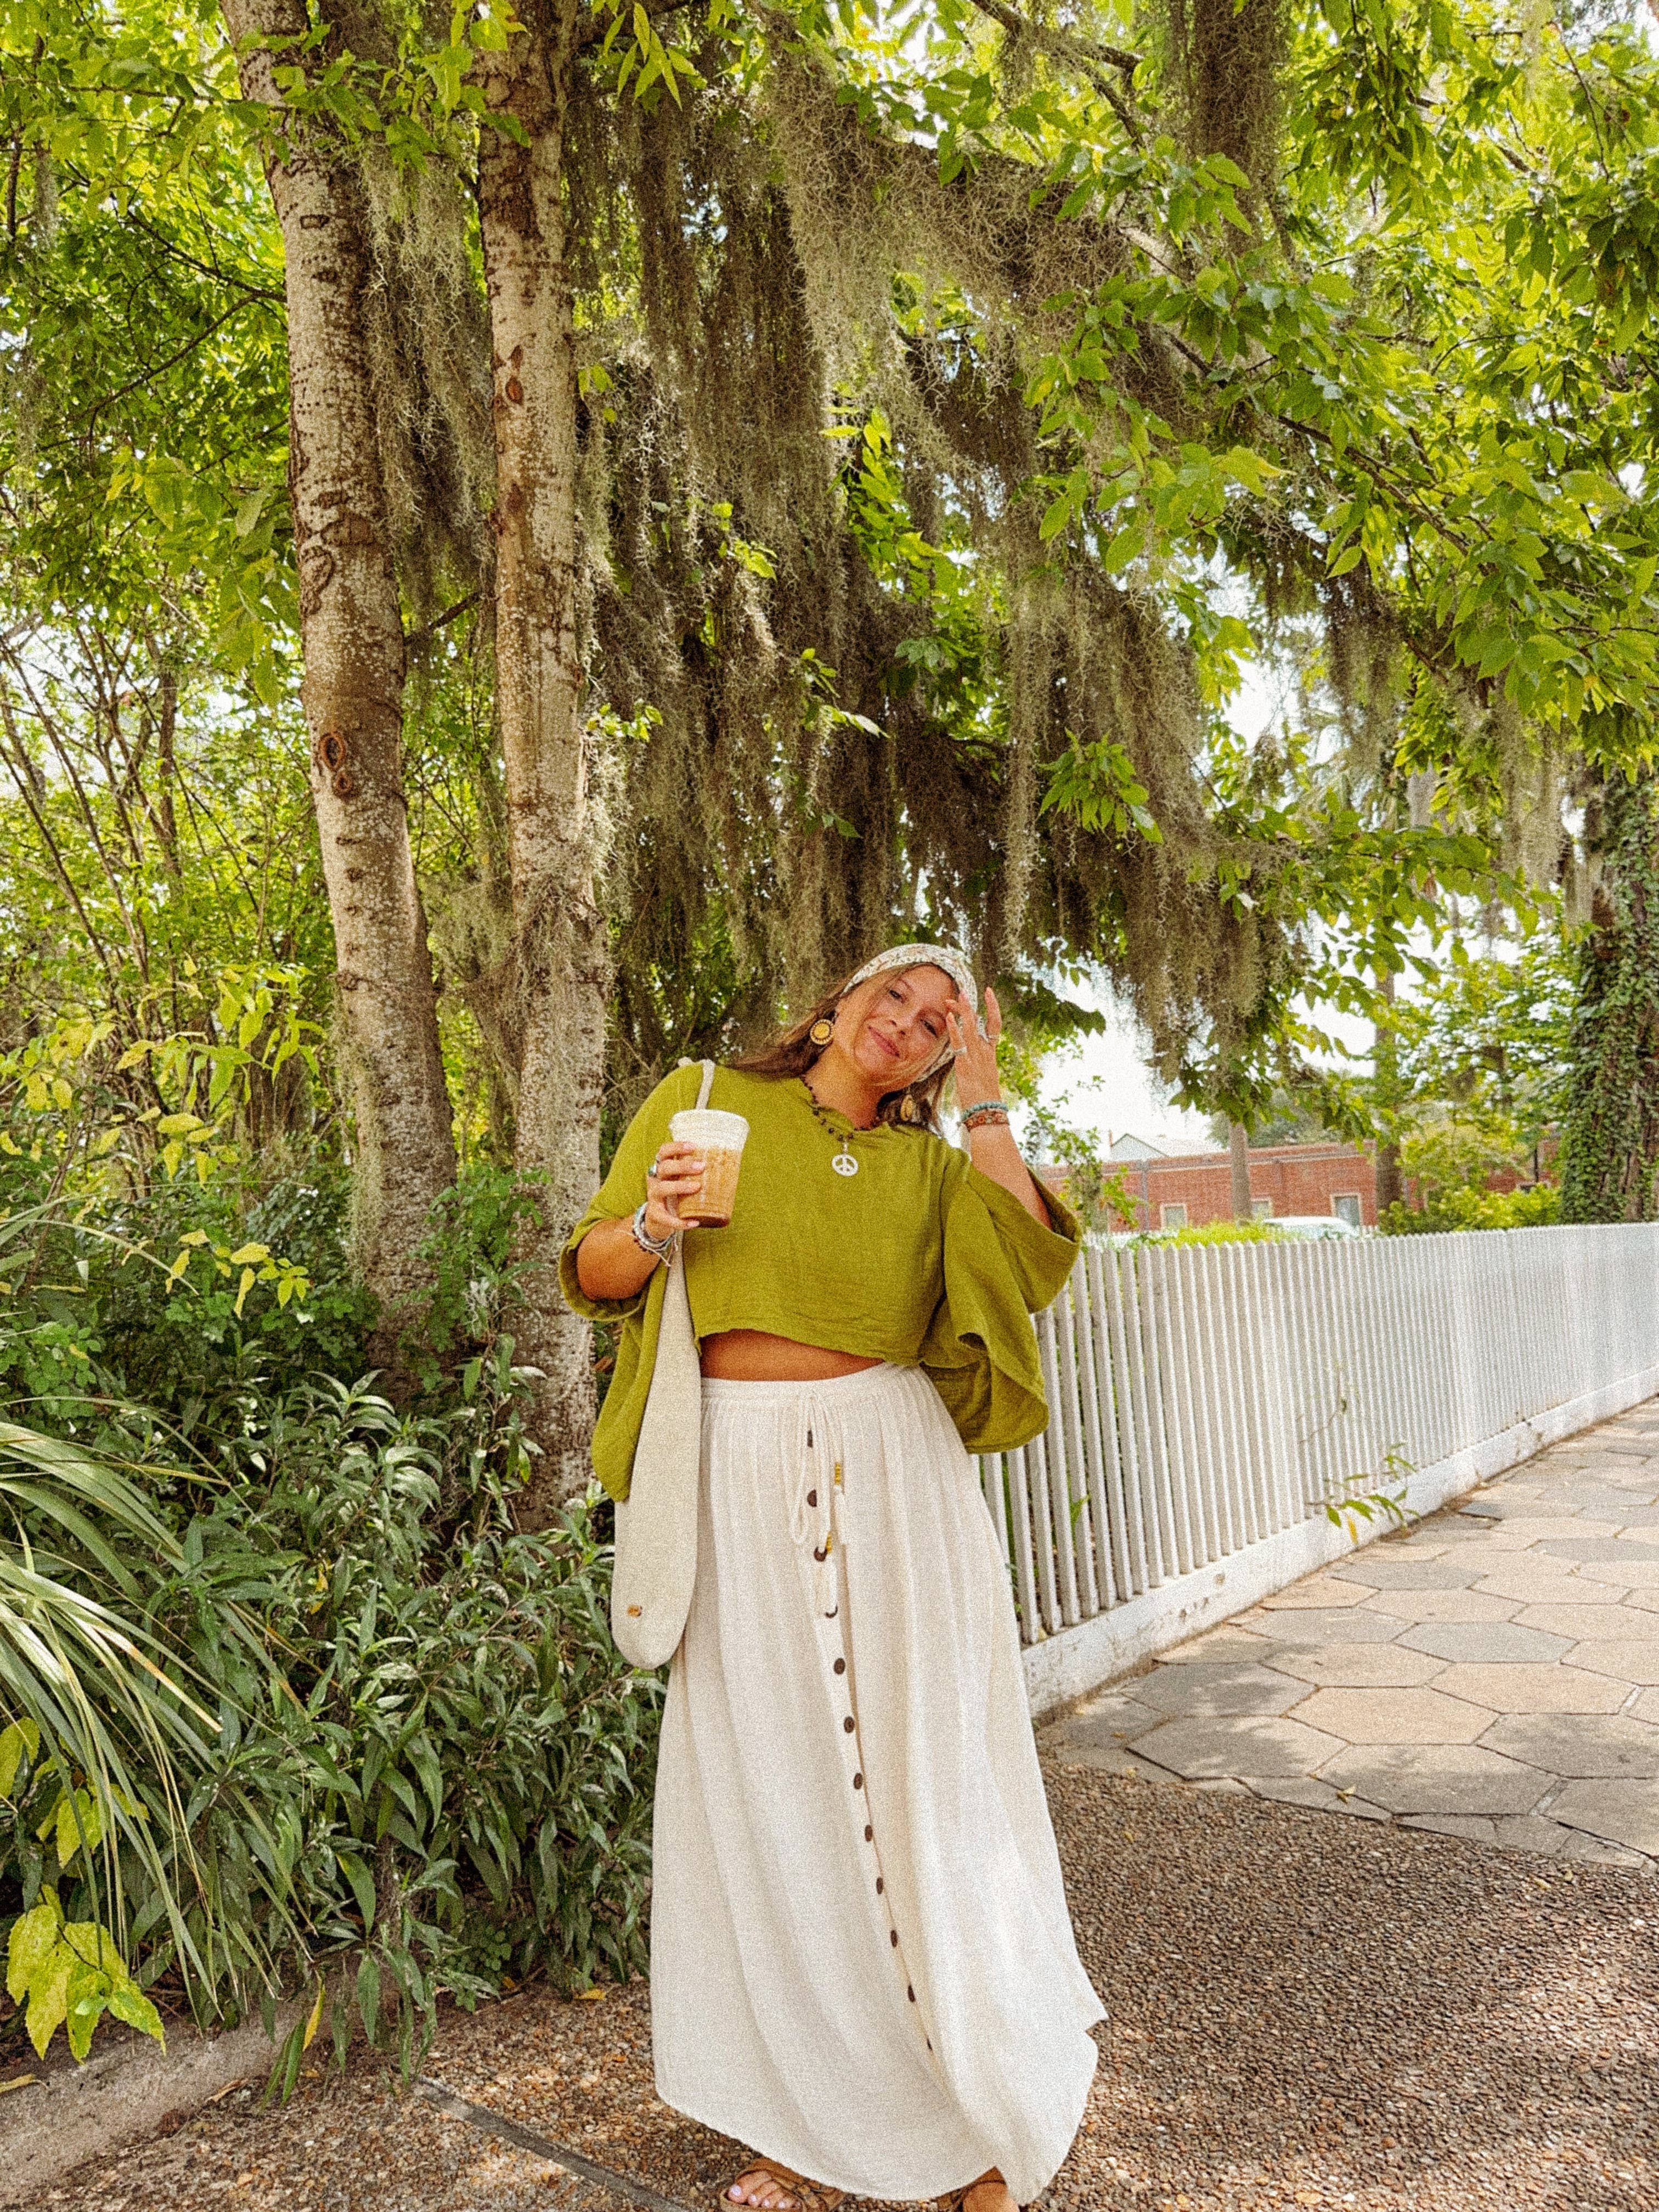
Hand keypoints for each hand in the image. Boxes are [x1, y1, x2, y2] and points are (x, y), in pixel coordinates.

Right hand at [643, 1139, 704, 1241]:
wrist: (659, 1220)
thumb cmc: (676, 1195)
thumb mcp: (682, 1181)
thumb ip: (696, 1174)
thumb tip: (729, 1166)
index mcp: (663, 1168)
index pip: (664, 1152)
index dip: (676, 1147)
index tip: (693, 1146)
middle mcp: (656, 1180)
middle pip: (664, 1167)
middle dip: (682, 1166)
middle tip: (701, 1166)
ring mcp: (653, 1198)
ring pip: (662, 1188)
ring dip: (680, 1186)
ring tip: (697, 1187)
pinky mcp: (655, 1215)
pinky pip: (666, 1218)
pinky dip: (680, 1221)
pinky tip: (695, 1222)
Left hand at [945, 983, 1002, 1103]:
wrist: (986, 1112)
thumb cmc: (984, 1099)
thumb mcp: (984, 1076)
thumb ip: (979, 1064)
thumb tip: (970, 1060)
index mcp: (991, 1054)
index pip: (994, 1024)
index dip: (993, 1007)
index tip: (988, 992)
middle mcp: (985, 1052)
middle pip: (979, 1022)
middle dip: (969, 1006)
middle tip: (961, 992)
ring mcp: (976, 1057)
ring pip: (970, 1028)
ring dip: (961, 1011)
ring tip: (953, 998)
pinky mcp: (965, 1065)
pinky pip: (959, 1043)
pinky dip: (954, 1029)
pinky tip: (948, 1017)